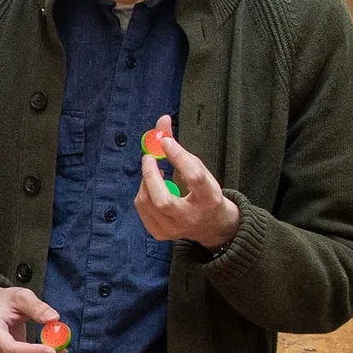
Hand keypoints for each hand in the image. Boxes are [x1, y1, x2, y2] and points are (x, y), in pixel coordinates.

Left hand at [137, 116, 239, 250]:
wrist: (210, 225)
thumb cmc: (203, 191)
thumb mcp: (199, 168)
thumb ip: (179, 147)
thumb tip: (162, 119)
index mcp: (209, 200)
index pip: (194, 178)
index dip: (179, 157)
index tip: (166, 142)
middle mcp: (192, 218)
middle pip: (163, 201)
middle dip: (150, 175)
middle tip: (149, 157)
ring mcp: (174, 229)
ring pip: (148, 202)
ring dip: (146, 181)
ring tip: (156, 170)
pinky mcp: (160, 233)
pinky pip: (142, 207)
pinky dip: (144, 191)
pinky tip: (154, 186)